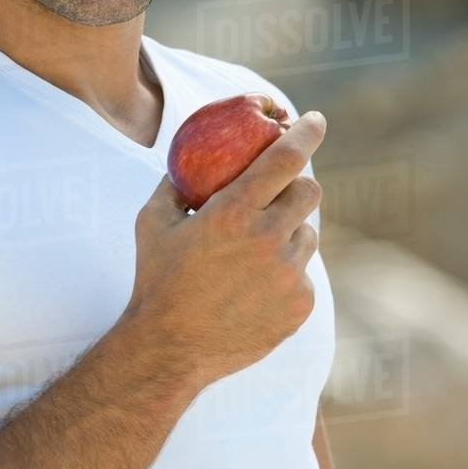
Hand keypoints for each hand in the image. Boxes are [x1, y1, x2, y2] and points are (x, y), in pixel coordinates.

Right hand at [125, 110, 326, 390]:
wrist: (170, 350)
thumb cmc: (156, 278)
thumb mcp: (152, 221)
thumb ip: (174, 184)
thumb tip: (188, 159)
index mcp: (234, 212)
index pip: (285, 158)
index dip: (305, 132)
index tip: (315, 119)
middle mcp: (269, 239)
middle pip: (310, 192)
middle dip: (298, 184)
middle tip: (279, 192)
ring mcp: (289, 275)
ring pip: (308, 234)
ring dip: (289, 231)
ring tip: (254, 250)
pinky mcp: (300, 306)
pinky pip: (303, 274)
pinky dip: (285, 272)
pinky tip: (254, 287)